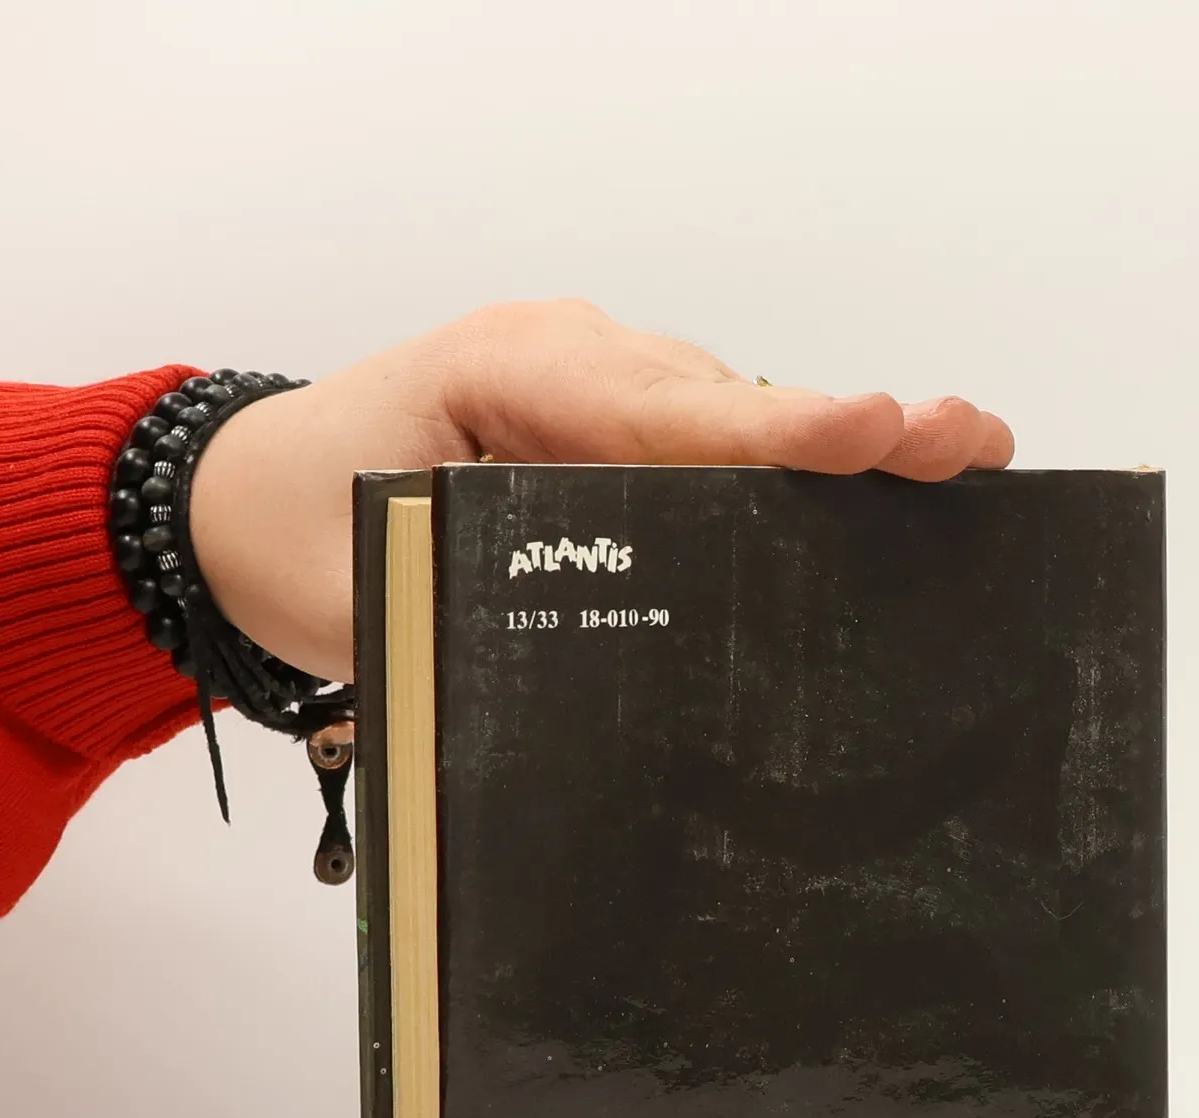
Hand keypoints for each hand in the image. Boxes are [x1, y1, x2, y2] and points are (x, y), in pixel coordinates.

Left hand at [189, 299, 1014, 682]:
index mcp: (505, 376)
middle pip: (722, 400)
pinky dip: (776, 465)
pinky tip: (865, 488)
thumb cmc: (289, 530)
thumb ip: (468, 614)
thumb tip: (586, 676)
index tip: (872, 432)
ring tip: (952, 462)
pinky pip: (701, 435)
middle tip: (965, 445)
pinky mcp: (597, 423)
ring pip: (724, 413)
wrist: (232, 502)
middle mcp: (564, 359)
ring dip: (825, 446)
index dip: (774, 433)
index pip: (661, 410)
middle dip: (843, 429)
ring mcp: (587, 383)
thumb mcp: (363, 582)